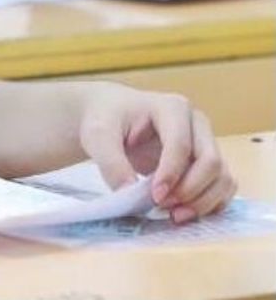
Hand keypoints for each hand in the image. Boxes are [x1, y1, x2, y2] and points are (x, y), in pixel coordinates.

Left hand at [77, 83, 234, 222]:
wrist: (111, 116)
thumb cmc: (106, 119)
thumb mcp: (98, 135)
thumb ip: (111, 163)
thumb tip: (129, 193)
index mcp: (172, 107)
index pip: (181, 145)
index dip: (171, 174)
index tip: (154, 198)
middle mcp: (197, 123)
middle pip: (211, 162)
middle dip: (190, 190)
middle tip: (163, 207)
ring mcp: (206, 142)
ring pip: (223, 177)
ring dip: (203, 202)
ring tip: (174, 215)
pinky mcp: (208, 162)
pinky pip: (223, 187)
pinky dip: (210, 204)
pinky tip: (185, 212)